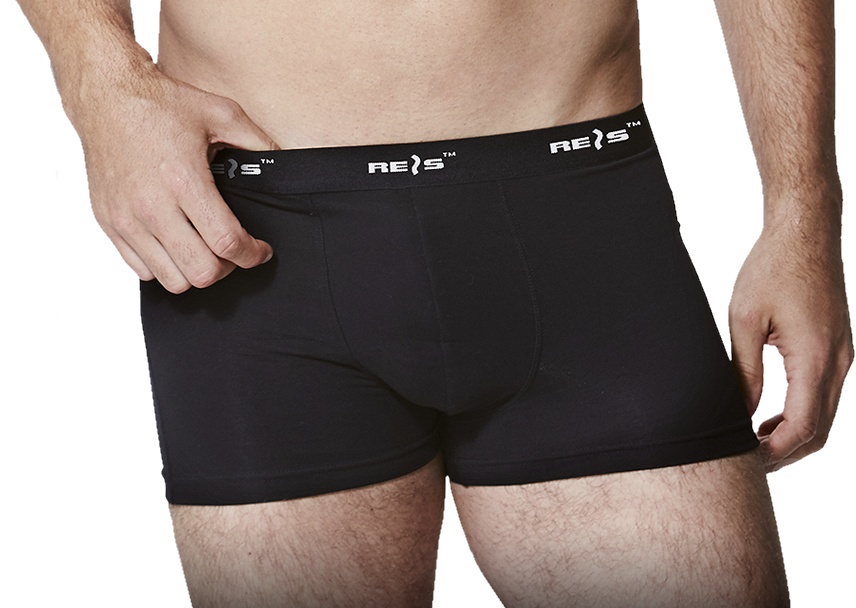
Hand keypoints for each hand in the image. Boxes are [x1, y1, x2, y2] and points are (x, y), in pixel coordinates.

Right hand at [74, 61, 275, 292]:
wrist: (105, 97)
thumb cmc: (161, 105)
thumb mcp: (220, 113)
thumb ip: (257, 141)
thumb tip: (283, 162)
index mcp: (185, 182)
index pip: (227, 242)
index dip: (253, 255)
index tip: (261, 251)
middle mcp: (153, 207)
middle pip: (201, 272)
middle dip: (227, 268)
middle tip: (234, 252)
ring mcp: (127, 219)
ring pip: (172, 281)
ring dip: (196, 272)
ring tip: (205, 251)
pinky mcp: (109, 224)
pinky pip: (142, 271)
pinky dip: (165, 267)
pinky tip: (176, 245)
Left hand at [729, 224, 852, 470]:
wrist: (806, 234)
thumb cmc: (772, 269)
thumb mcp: (744, 321)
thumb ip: (744, 371)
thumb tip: (741, 413)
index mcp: (815, 360)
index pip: (801, 429)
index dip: (773, 454)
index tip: (744, 462)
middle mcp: (838, 364)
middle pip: (818, 433)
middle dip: (783, 455)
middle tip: (746, 463)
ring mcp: (843, 358)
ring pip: (825, 418)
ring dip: (792, 438)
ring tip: (754, 444)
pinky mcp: (839, 350)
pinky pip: (824, 397)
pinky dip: (801, 417)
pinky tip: (769, 418)